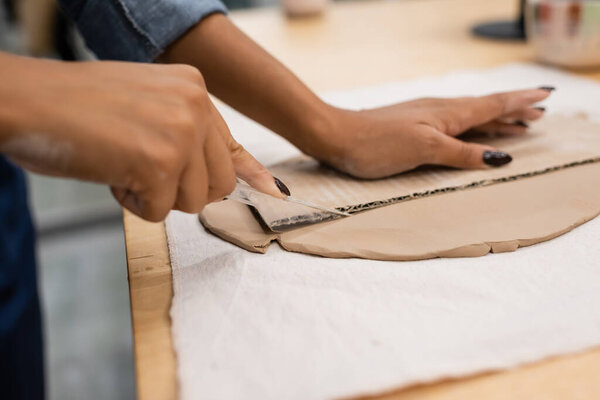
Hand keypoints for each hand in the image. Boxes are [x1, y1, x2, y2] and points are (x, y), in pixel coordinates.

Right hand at [0, 54, 285, 220]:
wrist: (26, 101)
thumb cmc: (76, 109)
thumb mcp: (145, 109)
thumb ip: (186, 134)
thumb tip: (236, 177)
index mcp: (193, 88)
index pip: (232, 144)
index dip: (249, 173)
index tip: (273, 192)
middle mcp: (195, 105)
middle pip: (219, 183)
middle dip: (182, 191)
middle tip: (142, 170)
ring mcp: (180, 131)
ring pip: (194, 201)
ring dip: (155, 196)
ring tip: (120, 164)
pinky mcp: (160, 161)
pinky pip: (160, 211)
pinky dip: (132, 204)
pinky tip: (109, 173)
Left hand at [311, 88, 551, 178]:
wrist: (337, 137)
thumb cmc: (377, 143)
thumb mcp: (424, 148)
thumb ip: (461, 152)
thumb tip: (499, 157)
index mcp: (447, 113)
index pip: (492, 105)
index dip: (519, 103)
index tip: (544, 97)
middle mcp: (439, 112)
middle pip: (485, 109)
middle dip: (513, 112)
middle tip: (539, 113)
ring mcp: (425, 119)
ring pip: (470, 117)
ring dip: (495, 119)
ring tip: (516, 124)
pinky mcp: (412, 128)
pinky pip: (453, 126)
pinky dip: (471, 129)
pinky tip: (469, 134)